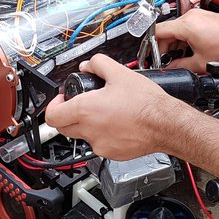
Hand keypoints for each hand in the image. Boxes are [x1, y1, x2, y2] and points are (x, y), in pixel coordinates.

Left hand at [45, 55, 176, 159]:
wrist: (166, 124)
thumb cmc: (146, 104)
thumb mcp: (120, 73)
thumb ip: (98, 64)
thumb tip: (88, 65)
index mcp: (86, 111)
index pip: (52, 115)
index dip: (54, 105)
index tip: (63, 99)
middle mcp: (90, 131)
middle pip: (63, 128)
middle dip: (67, 115)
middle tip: (80, 104)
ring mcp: (100, 145)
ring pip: (82, 136)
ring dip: (86, 125)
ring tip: (104, 112)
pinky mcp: (112, 154)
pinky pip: (99, 144)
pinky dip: (102, 135)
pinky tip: (116, 124)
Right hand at [154, 9, 218, 73]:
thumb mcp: (201, 63)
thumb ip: (181, 67)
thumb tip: (170, 69)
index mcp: (186, 25)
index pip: (158, 31)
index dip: (151, 46)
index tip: (152, 55)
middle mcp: (191, 17)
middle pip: (167, 31)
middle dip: (165, 47)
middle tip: (166, 61)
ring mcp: (199, 16)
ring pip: (178, 29)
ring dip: (176, 44)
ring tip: (180, 59)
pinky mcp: (206, 18)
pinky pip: (189, 27)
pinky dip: (186, 39)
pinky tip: (191, 51)